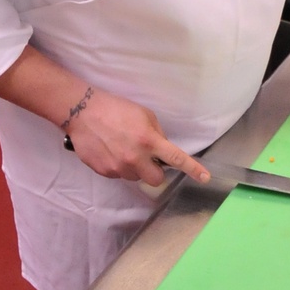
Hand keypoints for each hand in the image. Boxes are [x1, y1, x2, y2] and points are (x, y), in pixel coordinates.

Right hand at [65, 86, 209, 187]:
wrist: (83, 112)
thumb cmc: (116, 109)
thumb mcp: (144, 115)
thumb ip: (156, 135)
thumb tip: (163, 150)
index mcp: (149, 141)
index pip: (176, 159)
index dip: (193, 169)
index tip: (205, 177)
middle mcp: (135, 158)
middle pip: (155, 179)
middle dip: (154, 171)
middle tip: (147, 158)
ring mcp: (118, 167)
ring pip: (135, 177)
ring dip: (135, 167)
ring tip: (122, 148)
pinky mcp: (104, 172)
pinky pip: (119, 175)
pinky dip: (118, 166)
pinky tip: (111, 150)